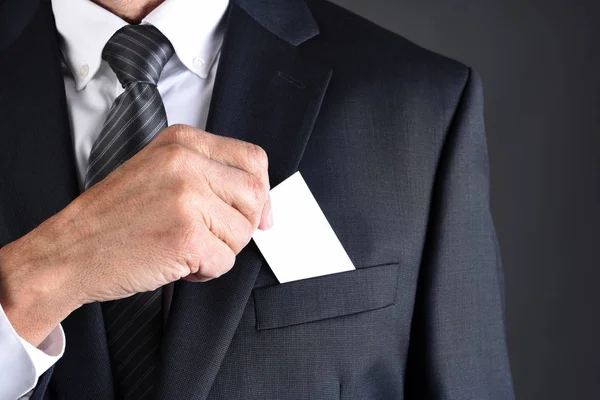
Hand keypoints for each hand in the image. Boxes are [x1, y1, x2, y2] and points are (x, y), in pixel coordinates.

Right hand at [0, 124, 271, 344]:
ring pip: (243, 232)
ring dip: (220, 250)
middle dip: (241, 225)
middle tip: (210, 236)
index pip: (253, 159)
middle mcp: (187, 162)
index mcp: (183, 142)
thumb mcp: (160, 172)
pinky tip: (175, 262)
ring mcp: (187, 197)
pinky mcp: (187, 235)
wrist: (67, 252)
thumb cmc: (113, 218)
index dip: (261, 192)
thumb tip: (265, 206)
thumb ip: (209, 175)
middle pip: (255, 196)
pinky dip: (206, 271)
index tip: (256, 214)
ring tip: (182, 247)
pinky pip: (225, 261)